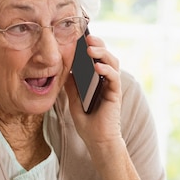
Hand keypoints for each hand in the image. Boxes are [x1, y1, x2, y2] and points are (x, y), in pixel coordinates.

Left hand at [65, 35, 121, 154]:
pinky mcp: (115, 95)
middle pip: (106, 56)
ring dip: (102, 54)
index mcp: (97, 80)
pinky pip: (114, 79)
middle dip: (98, 45)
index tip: (79, 38)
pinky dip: (107, 71)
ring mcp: (111, 87)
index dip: (90, 47)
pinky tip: (97, 67)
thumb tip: (63, 69)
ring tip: (90, 49)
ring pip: (112, 63)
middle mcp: (106, 81)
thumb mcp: (73, 100)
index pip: (96, 58)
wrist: (96, 141)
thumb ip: (71, 85)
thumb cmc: (87, 122)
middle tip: (87, 38)